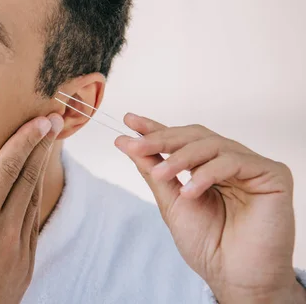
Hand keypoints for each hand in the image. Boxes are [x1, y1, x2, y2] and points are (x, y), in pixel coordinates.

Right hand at [0, 114, 63, 303]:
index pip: (7, 170)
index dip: (24, 141)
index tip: (38, 121)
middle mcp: (6, 233)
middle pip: (28, 178)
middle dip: (41, 145)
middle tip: (52, 120)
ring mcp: (19, 251)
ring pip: (34, 198)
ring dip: (41, 168)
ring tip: (46, 145)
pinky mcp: (25, 265)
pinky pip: (34, 222)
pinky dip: (36, 197)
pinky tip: (33, 187)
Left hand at [115, 113, 305, 303]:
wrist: (234, 277)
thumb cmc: (208, 244)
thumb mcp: (170, 201)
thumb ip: (152, 169)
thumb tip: (125, 141)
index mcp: (208, 167)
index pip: (180, 140)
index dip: (155, 129)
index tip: (128, 120)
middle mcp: (230, 162)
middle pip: (195, 136)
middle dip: (162, 139)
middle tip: (137, 145)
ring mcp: (251, 167)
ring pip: (212, 144)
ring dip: (180, 157)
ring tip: (161, 174)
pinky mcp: (272, 175)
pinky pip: (234, 161)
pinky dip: (207, 174)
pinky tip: (190, 191)